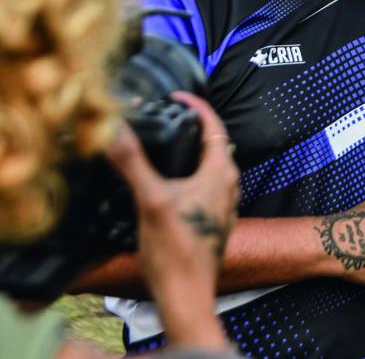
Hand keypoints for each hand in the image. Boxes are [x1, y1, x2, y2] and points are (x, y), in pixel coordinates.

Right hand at [104, 91, 238, 348]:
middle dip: (194, 126)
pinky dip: (191, 174)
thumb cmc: (176, 250)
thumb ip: (132, 162)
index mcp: (220, 172)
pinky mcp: (214, 219)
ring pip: (211, 165)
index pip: (214, 126)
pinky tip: (170, 182)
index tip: (177, 95)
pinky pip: (206, 185)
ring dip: (193, 151)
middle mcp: (229, 184)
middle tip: (170, 115)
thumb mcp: (150, 199)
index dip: (197, 105)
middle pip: (214, 144)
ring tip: (169, 143)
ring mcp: (223, 203)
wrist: (186, 292)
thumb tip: (114, 130)